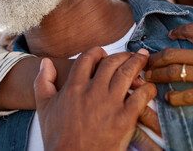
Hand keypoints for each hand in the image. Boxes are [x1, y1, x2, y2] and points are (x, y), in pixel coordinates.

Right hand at [34, 47, 157, 150]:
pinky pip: (141, 96)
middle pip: (111, 62)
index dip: (98, 52)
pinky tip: (149, 87)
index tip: (103, 54)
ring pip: (127, 73)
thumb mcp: (44, 108)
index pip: (88, 58)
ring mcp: (110, 104)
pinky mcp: (125, 118)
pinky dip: (147, 88)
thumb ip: (43, 82)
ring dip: (137, 63)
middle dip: (123, 55)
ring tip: (143, 59)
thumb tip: (45, 63)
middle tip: (130, 54)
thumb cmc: (58, 139)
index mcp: (74, 87)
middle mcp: (93, 91)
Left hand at [145, 16, 192, 127]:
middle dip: (155, 58)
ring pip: (176, 74)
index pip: (189, 31)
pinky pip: (188, 96)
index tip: (169, 37)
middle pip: (173, 54)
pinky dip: (175, 97)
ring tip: (149, 79)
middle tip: (146, 62)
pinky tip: (168, 98)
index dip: (176, 33)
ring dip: (158, 76)